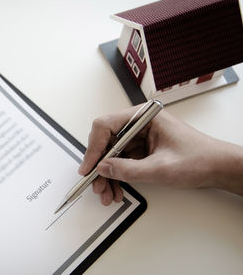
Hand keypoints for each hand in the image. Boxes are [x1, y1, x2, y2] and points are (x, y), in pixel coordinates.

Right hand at [78, 104, 242, 205]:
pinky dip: (117, 177)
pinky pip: (121, 162)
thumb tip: (103, 168)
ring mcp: (140, 137)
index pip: (106, 125)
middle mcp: (139, 124)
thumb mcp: (161, 168)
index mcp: (144, 116)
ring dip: (107, 176)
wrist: (219, 168)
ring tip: (107, 193)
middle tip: (97, 184)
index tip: (89, 167)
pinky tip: (117, 190)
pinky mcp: (142, 150)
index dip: (94, 147)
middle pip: (106, 142)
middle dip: (100, 166)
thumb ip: (128, 169)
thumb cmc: (200, 159)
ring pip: (111, 155)